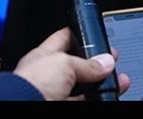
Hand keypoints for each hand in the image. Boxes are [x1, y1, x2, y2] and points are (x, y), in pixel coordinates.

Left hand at [13, 27, 129, 100]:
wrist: (24, 106)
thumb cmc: (31, 84)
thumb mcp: (63, 63)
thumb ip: (85, 62)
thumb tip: (105, 62)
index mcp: (43, 57)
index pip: (64, 39)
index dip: (80, 35)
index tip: (95, 35)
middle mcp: (48, 75)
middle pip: (77, 65)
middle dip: (95, 63)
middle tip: (111, 60)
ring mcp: (55, 93)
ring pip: (83, 87)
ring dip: (101, 83)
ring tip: (118, 80)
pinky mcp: (62, 106)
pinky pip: (84, 101)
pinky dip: (97, 98)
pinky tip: (108, 95)